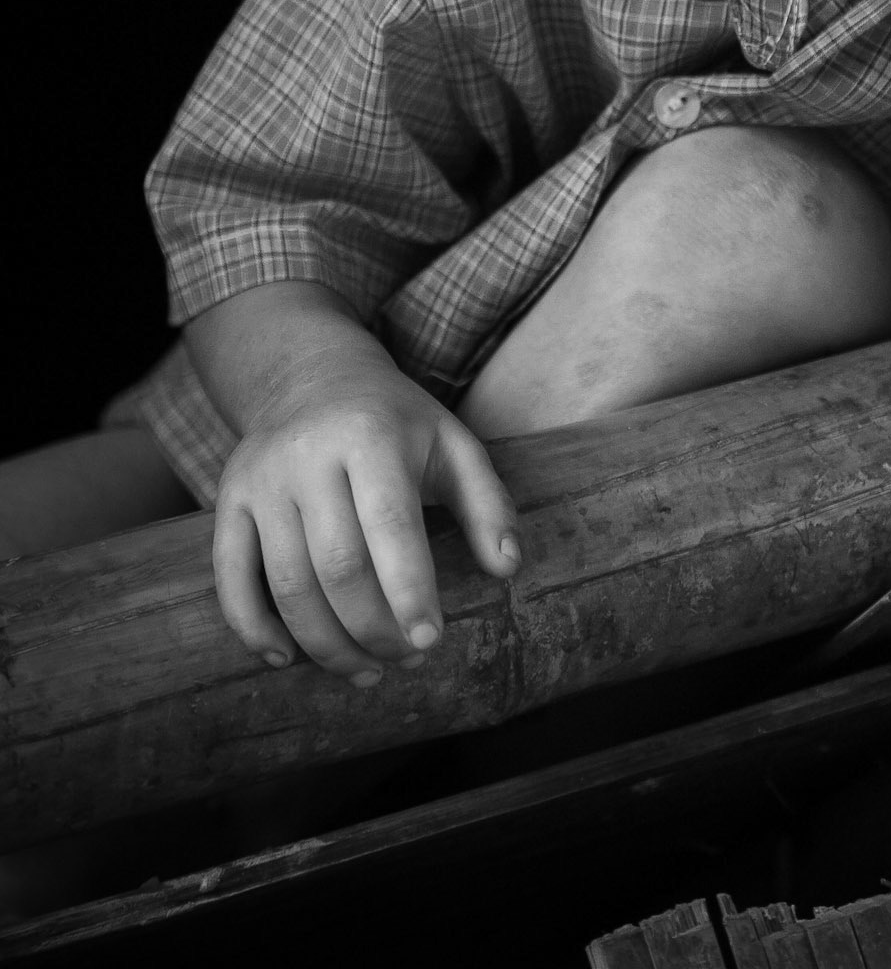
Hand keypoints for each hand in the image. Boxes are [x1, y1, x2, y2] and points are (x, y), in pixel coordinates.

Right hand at [212, 352, 519, 684]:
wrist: (312, 377)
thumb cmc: (396, 423)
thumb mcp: (452, 444)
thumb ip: (488, 503)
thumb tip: (507, 567)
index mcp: (371, 435)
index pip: (389, 524)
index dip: (409, 590)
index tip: (429, 641)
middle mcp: (308, 454)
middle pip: (337, 565)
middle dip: (373, 628)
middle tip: (405, 659)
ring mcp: (261, 478)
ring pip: (287, 583)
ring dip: (326, 643)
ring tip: (366, 669)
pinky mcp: (229, 499)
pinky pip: (232, 577)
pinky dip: (253, 628)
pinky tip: (287, 658)